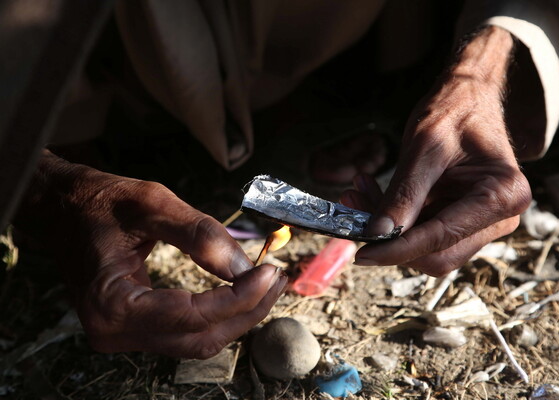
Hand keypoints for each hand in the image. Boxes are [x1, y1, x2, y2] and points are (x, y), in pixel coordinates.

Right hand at [14, 151, 286, 357]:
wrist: (59, 209)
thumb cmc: (98, 202)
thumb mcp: (151, 202)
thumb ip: (200, 234)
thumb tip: (245, 266)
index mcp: (111, 302)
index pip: (193, 315)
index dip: (239, 298)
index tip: (271, 272)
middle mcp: (113, 331)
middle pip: (199, 338)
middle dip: (246, 311)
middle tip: (277, 279)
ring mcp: (120, 336)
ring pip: (196, 342)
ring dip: (236, 317)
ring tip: (266, 285)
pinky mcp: (131, 329)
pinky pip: (184, 333)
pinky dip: (217, 317)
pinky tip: (239, 294)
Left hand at [345, 27, 531, 275]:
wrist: (467, 98)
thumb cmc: (453, 112)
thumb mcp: (424, 147)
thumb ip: (404, 194)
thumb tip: (377, 235)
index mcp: (503, 195)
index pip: (442, 238)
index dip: (398, 249)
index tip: (362, 253)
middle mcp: (501, 218)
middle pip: (438, 255)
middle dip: (391, 241)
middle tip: (352, 212)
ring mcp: (484, 225)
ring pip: (427, 250)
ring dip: (389, 232)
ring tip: (358, 193)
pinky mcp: (463, 224)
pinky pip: (424, 236)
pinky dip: (395, 222)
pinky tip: (371, 194)